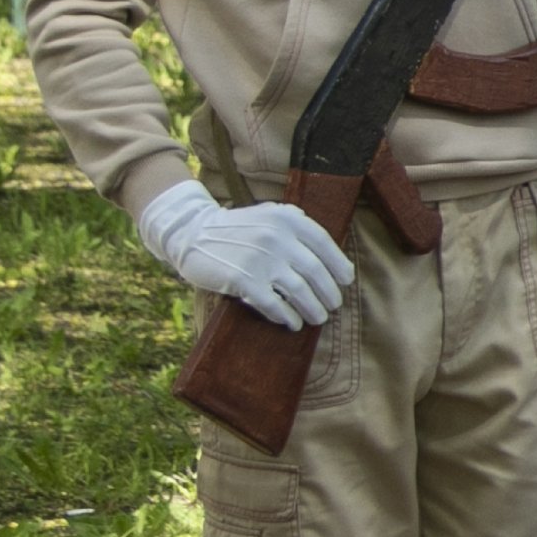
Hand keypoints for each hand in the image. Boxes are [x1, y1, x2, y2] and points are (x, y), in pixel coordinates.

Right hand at [139, 177, 352, 330]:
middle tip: (333, 305)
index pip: (324, 244)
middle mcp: (277, 238)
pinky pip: (274, 304)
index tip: (346, 281)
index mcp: (287, 219)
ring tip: (317, 318)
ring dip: (313, 309)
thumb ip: (294, 221)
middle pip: (316, 272)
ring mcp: (261, 260)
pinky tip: (291, 322)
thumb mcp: (266, 214)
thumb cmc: (235, 228)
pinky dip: (286, 316)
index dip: (339, 265)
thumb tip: (326, 242)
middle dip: (329, 293)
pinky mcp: (244, 280)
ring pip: (300, 292)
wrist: (190, 233)